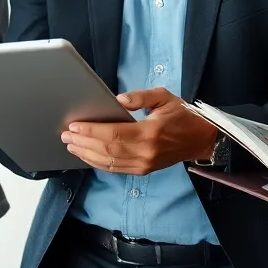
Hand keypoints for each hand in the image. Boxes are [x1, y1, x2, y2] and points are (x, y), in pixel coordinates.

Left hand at [61, 88, 219, 174]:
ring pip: (108, 163)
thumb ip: (141, 97)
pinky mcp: (143, 170)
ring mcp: (144, 165)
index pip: (113, 134)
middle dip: (83, 142)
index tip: (74, 125)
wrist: (201, 139)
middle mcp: (145, 153)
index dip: (91, 131)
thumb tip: (118, 100)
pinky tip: (87, 155)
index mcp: (149, 133)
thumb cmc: (183, 115)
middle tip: (66, 134)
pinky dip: (98, 163)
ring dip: (86, 154)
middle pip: (107, 150)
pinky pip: (116, 169)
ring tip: (71, 145)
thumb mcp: (164, 97)